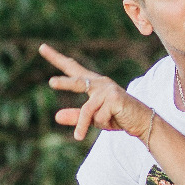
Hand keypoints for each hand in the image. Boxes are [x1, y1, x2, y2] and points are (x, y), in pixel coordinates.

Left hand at [38, 44, 154, 141]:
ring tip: (78, 137)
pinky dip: (102, 124)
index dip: (57, 58)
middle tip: (51, 83)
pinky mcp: (114, 98)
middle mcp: (100, 83)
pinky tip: (115, 120)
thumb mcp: (93, 119)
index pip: (72, 68)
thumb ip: (76, 117)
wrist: (141, 122)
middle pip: (77, 81)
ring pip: (87, 110)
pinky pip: (98, 117)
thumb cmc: (117, 118)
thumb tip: (56, 116)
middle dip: (64, 83)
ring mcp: (107, 89)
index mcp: (93, 84)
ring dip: (83, 124)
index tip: (42, 47)